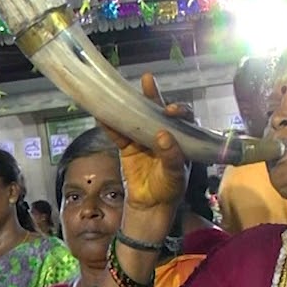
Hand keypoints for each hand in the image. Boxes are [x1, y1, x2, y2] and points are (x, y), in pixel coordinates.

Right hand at [98, 73, 187, 212]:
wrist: (150, 205)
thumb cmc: (170, 188)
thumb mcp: (176, 174)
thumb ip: (172, 156)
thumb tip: (163, 136)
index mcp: (181, 138)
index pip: (183, 117)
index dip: (178, 109)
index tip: (170, 110)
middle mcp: (163, 133)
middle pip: (159, 110)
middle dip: (153, 95)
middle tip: (147, 82)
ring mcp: (144, 138)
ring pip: (137, 118)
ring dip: (129, 104)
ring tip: (121, 90)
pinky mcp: (128, 147)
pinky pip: (118, 134)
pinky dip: (110, 126)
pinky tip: (103, 116)